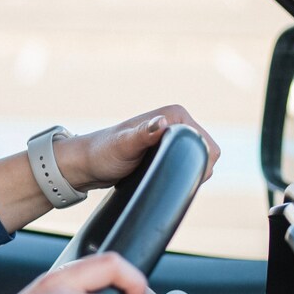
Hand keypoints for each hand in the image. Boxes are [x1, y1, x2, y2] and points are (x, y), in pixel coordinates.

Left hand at [61, 105, 218, 189]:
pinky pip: (186, 163)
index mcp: (175, 115)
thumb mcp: (124, 146)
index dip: (198, 162)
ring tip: (163, 177)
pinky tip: (165, 179)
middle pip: (206, 152)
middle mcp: (176, 122)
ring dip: (187, 171)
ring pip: (198, 160)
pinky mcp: (167, 150)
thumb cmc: (103, 153)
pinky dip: (181, 172)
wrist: (87, 164)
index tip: (177, 173)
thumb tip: (161, 123)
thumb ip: (142, 134)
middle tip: (167, 177)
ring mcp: (172, 136)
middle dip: (193, 168)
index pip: (206, 143)